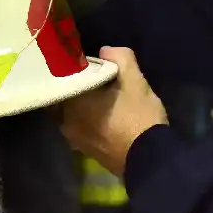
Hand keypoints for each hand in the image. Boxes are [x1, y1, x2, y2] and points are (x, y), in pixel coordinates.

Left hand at [61, 47, 166, 177]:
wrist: (151, 161)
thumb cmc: (139, 117)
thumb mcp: (136, 81)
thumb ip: (120, 58)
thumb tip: (105, 51)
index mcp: (71, 103)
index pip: (61, 79)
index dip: (72, 69)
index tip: (85, 61)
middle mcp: (66, 122)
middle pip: (65, 98)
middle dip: (76, 88)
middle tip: (92, 77)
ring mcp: (75, 140)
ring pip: (72, 115)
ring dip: (83, 106)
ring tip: (100, 96)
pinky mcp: (87, 152)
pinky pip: (82, 129)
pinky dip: (89, 121)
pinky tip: (105, 115)